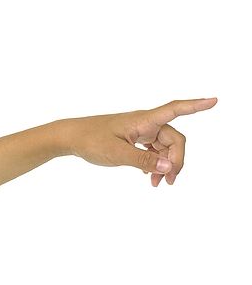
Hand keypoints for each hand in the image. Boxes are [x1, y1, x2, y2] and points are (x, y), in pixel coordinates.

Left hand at [62, 97, 217, 186]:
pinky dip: (154, 163)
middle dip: (176, 159)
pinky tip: (149, 177)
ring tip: (157, 183)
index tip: (215, 100)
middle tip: (169, 181)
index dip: (196, 106)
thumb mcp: (116, 154)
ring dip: (165, 165)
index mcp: (143, 120)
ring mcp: (139, 131)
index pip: (175, 109)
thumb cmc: (90, 140)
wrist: (70, 138)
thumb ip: (143, 160)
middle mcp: (145, 123)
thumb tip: (169, 166)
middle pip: (173, 139)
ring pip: (163, 147)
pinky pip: (152, 150)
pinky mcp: (133, 139)